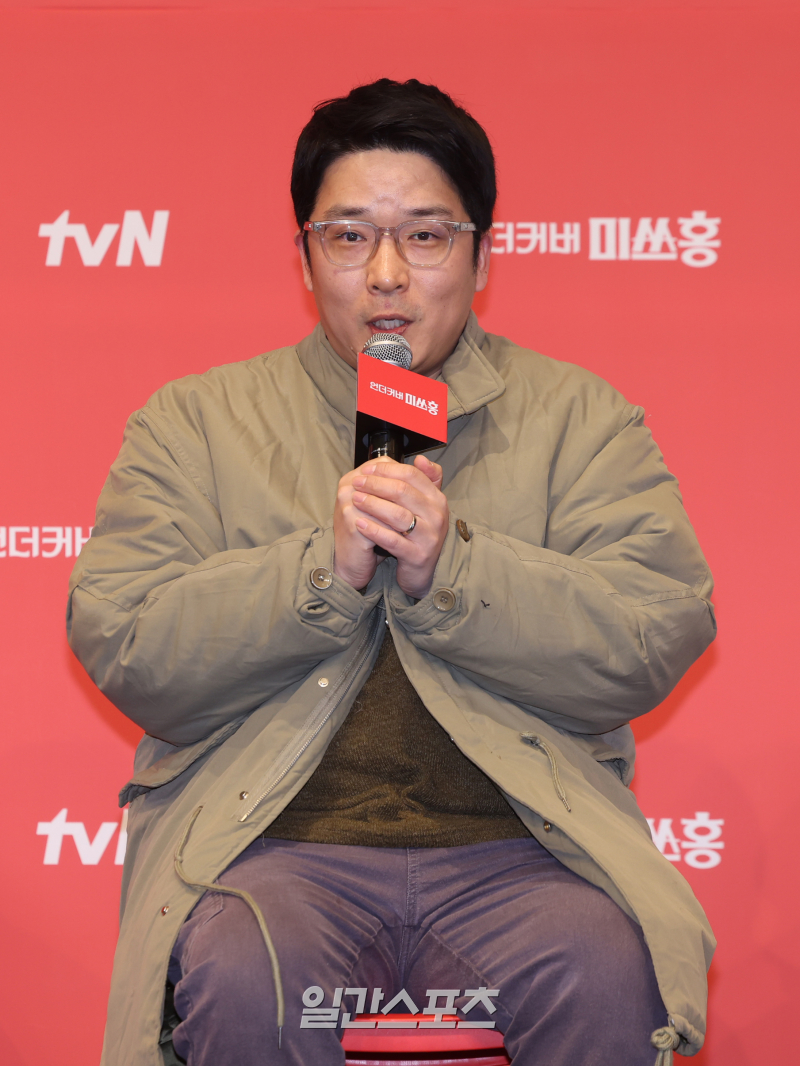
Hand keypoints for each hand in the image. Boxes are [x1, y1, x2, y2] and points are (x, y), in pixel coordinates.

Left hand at [334, 454, 448, 599]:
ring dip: (372, 504)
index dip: (386, 470)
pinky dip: (374, 530)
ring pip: (397, 514)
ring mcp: (429, 536)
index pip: (411, 475)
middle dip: (375, 484)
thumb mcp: (425, 506)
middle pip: (402, 491)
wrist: (421, 571)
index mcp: (438, 499)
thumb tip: (420, 458)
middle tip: (356, 482)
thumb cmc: (418, 534)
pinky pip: (393, 540)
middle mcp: (437, 516)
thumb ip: (424, 480)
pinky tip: (359, 523)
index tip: (366, 470)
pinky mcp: (418, 555)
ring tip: (355, 499)